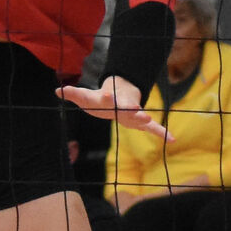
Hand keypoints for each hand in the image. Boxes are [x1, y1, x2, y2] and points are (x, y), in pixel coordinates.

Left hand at [56, 78, 173, 142]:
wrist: (121, 96)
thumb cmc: (100, 100)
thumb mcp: (86, 97)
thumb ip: (74, 93)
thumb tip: (58, 91)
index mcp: (110, 100)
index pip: (107, 99)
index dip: (107, 98)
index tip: (107, 95)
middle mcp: (124, 105)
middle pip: (127, 108)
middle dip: (131, 110)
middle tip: (136, 110)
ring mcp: (134, 113)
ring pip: (141, 117)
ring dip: (145, 120)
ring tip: (150, 121)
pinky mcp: (142, 122)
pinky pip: (154, 129)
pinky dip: (162, 133)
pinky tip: (172, 140)